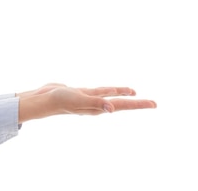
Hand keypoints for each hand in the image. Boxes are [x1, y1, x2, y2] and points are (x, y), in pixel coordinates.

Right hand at [17, 84, 155, 122]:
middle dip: (136, 103)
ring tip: (134, 93)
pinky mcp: (82, 93)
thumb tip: (113, 108)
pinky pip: (100, 91)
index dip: (138, 104)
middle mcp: (97, 105)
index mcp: (98, 107)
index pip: (123, 106)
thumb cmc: (60, 100)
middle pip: (121, 103)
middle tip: (153, 104)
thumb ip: (96, 102)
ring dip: (123, 94)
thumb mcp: (79, 100)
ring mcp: (89, 99)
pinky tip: (111, 90)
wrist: (43, 99)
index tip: (154, 104)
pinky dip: (109, 90)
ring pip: (111, 95)